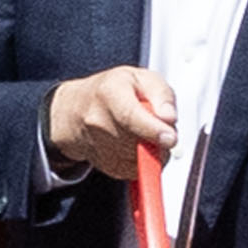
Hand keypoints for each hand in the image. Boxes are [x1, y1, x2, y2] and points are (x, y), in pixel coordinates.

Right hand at [44, 66, 179, 182]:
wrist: (77, 109)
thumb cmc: (111, 90)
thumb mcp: (141, 77)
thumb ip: (161, 94)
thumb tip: (169, 118)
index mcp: (109, 92)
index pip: (130, 116)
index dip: (152, 130)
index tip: (170, 138)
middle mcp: (98, 121)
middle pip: (138, 142)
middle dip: (159, 138)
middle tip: (161, 124)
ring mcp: (98, 145)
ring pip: (140, 158)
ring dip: (153, 149)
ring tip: (145, 130)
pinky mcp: (105, 165)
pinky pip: (135, 170)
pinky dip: (143, 160)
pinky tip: (136, 143)